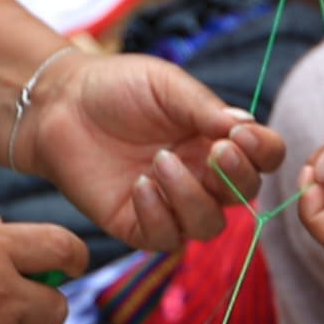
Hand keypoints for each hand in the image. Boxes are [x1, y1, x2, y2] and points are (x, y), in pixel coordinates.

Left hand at [23, 48, 283, 253]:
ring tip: (160, 162)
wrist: (59, 104)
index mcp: (216, 139)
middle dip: (235, 177)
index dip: (263, 152)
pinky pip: (165, 239)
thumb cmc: (116, 87)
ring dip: (192, 197)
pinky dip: (158, 215)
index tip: (240, 135)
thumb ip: (205, 107)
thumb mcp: (165, 84)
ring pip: (208, 225)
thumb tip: (245, 126)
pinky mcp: (137, 225)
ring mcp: (171, 203)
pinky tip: (139, 185)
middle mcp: (201, 175)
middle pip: (244, 196)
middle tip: (213, 150)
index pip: (263, 158)